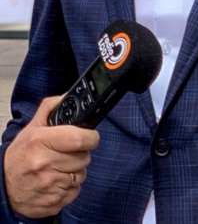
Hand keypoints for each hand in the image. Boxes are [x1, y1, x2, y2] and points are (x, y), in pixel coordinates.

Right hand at [3, 96, 99, 218]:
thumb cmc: (19, 156)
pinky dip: (69, 187)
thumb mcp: (31, 128)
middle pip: (85, 157)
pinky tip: (55, 182)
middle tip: (65, 154)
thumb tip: (68, 95)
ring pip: (82, 175)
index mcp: (40, 141)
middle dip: (79, 155)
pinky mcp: (54, 201)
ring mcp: (50, 185)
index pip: (80, 138)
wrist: (2, 188)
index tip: (89, 137)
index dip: (90, 137)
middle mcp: (45, 163)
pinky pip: (76, 191)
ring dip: (74, 171)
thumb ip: (50, 108)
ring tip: (57, 168)